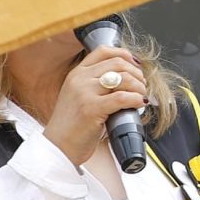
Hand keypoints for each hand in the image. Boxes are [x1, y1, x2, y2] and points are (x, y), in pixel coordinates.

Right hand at [46, 45, 150, 166]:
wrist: (58, 147)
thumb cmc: (71, 126)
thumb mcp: (78, 97)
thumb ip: (95, 85)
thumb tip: (125, 80)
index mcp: (76, 73)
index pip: (103, 51)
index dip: (124, 54)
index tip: (136, 64)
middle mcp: (80, 79)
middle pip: (118, 63)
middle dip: (136, 73)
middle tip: (142, 85)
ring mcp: (84, 93)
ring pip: (124, 78)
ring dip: (139, 86)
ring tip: (141, 95)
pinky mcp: (91, 108)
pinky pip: (122, 97)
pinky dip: (136, 99)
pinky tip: (139, 103)